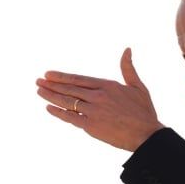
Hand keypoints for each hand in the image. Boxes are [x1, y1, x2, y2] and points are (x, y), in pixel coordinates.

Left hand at [36, 47, 163, 151]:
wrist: (147, 134)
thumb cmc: (144, 111)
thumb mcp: (138, 86)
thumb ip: (128, 68)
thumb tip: (127, 49)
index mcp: (108, 85)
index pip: (79, 79)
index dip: (62, 77)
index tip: (48, 74)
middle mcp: (98, 96)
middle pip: (69, 89)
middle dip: (51, 85)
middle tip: (38, 81)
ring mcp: (93, 111)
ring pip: (67, 101)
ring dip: (51, 96)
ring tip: (39, 91)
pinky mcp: (91, 126)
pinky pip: (70, 118)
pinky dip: (58, 112)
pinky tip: (49, 107)